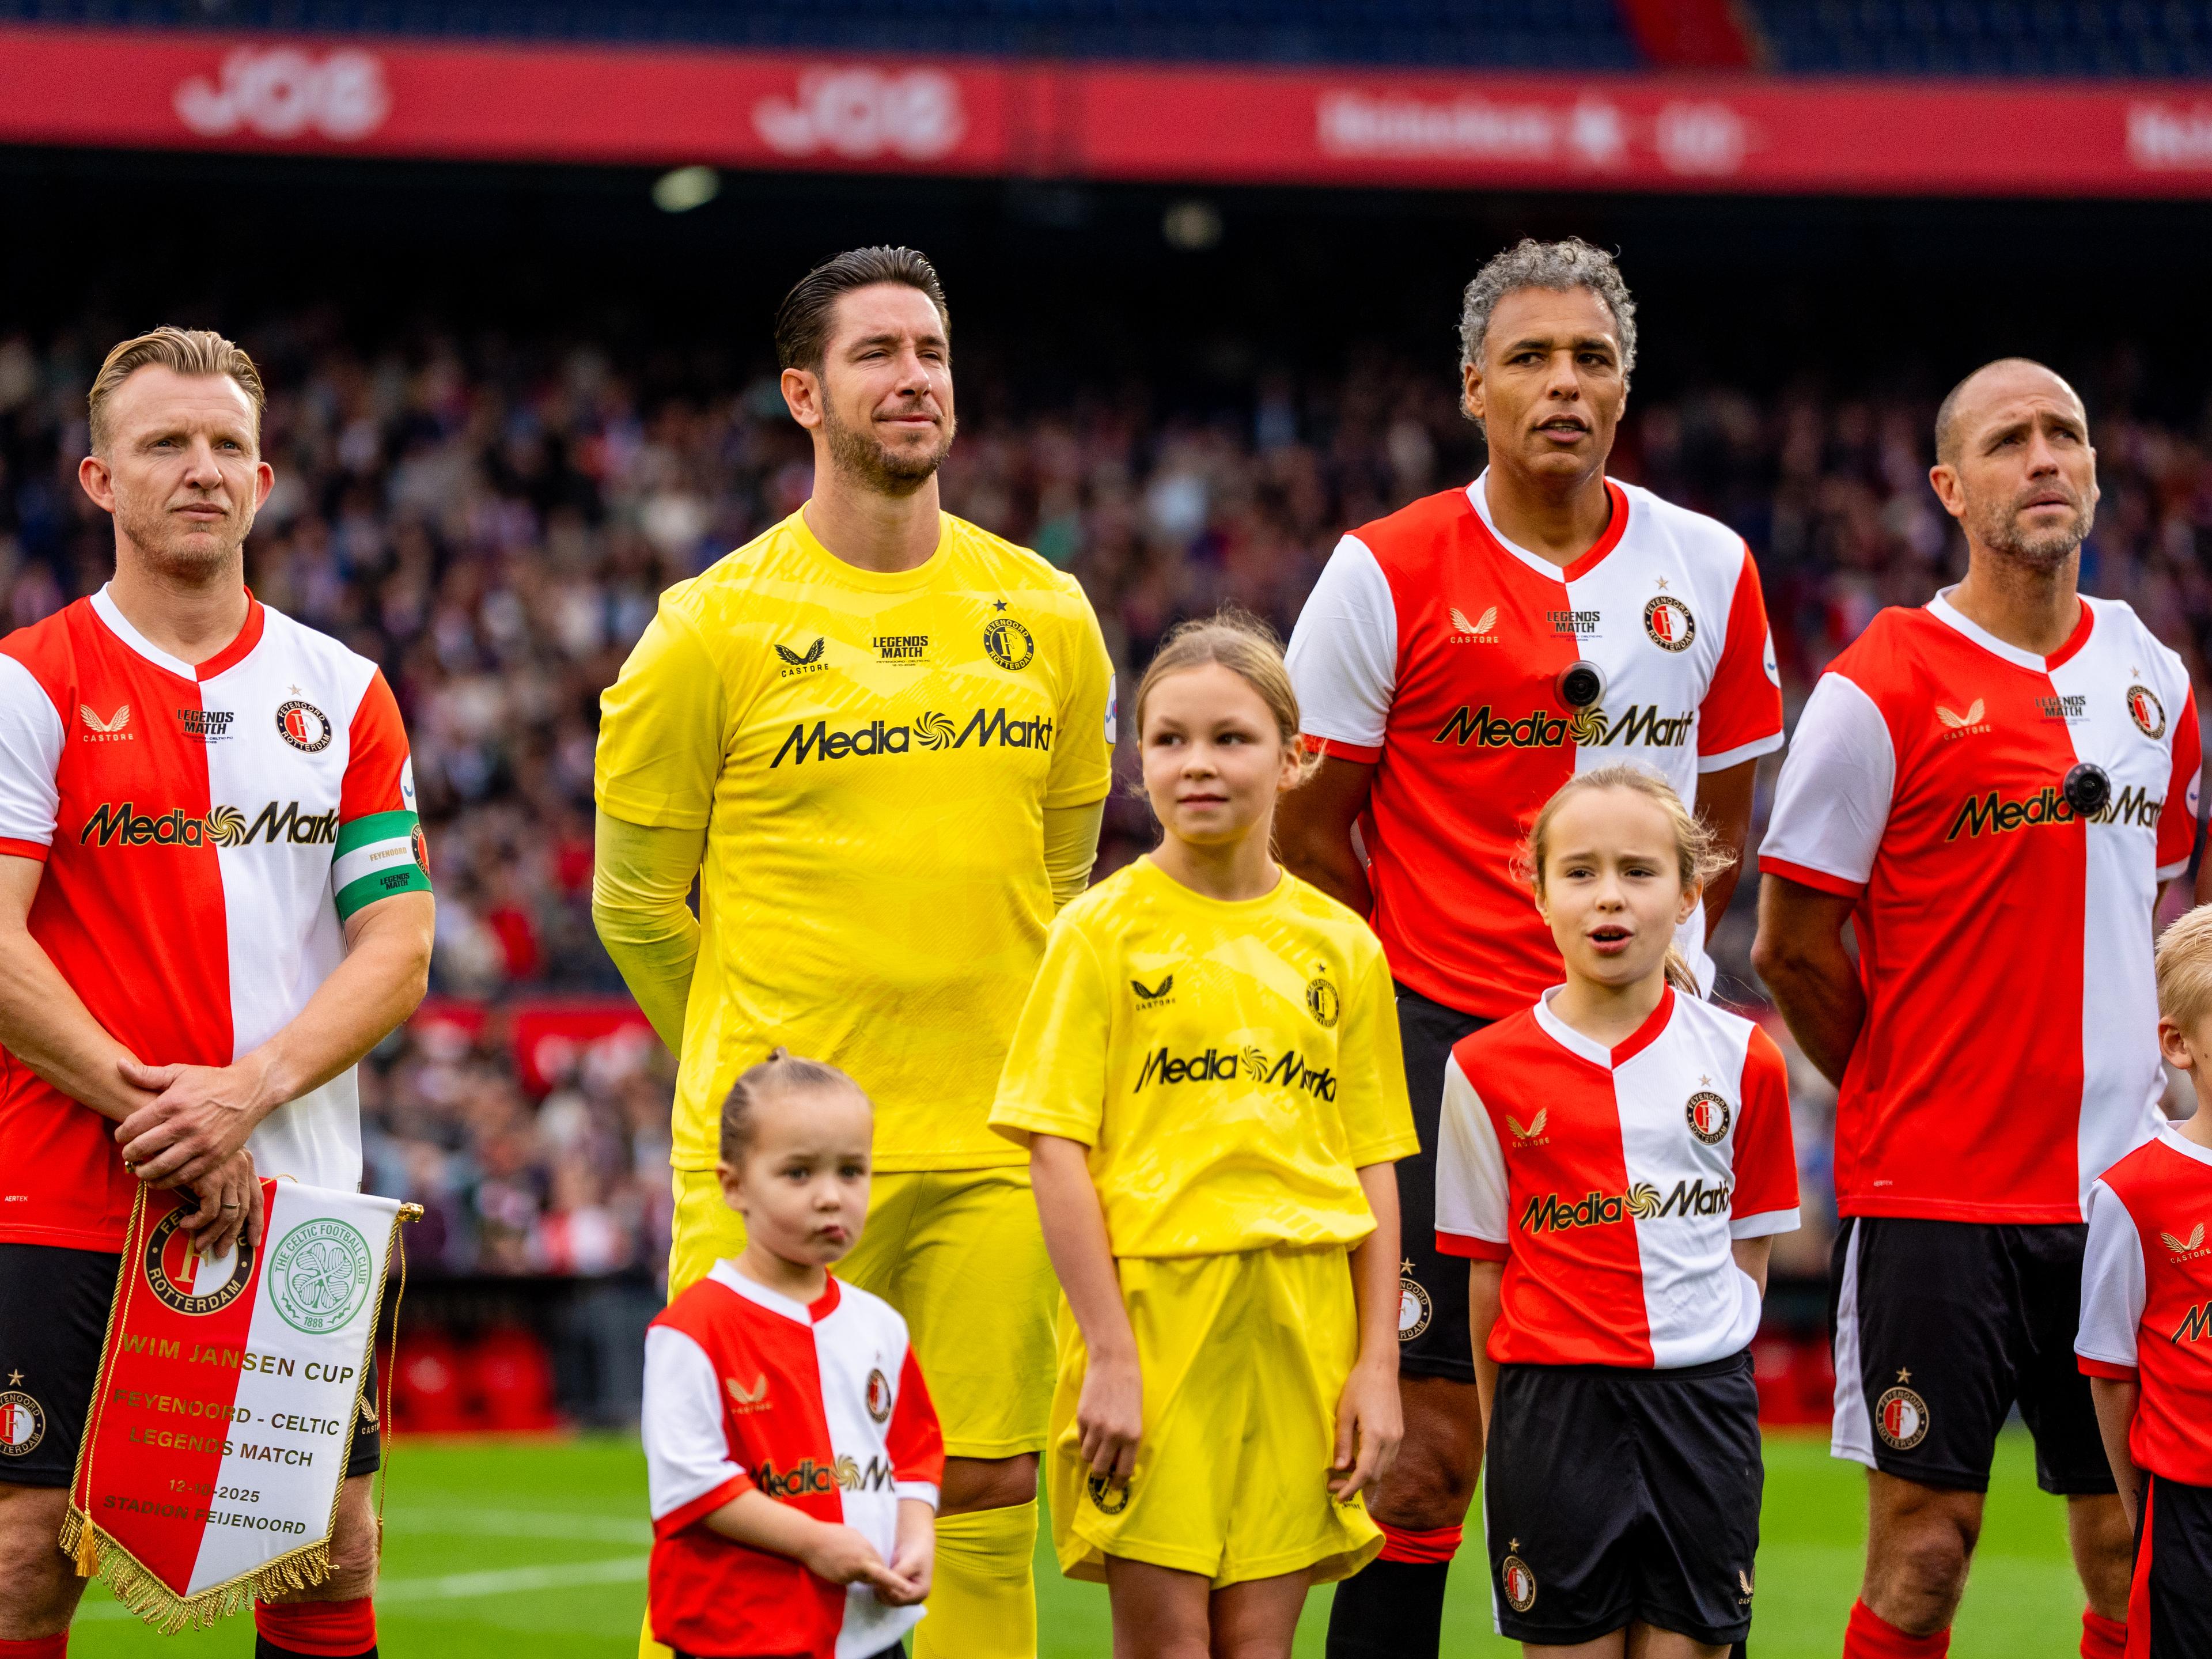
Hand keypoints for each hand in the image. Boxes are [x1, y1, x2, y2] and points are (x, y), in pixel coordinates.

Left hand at [113, 1054, 273, 1189]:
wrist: (249, 1092)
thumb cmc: (211, 1082)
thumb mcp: (179, 1072)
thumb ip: (146, 1074)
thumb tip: (118, 1065)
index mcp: (172, 1103)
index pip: (133, 1125)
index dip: (121, 1134)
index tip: (121, 1137)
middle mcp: (184, 1125)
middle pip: (143, 1148)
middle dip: (130, 1155)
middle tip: (128, 1156)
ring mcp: (200, 1143)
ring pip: (161, 1166)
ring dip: (144, 1172)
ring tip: (140, 1171)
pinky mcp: (213, 1157)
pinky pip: (184, 1176)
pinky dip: (166, 1181)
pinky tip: (158, 1180)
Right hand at [175, 1148, 261, 1259]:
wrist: (171, 1128)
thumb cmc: (187, 1146)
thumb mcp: (210, 1163)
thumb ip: (218, 1182)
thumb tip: (217, 1215)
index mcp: (245, 1164)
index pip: (256, 1198)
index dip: (256, 1221)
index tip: (253, 1241)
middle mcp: (241, 1169)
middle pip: (244, 1210)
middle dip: (233, 1235)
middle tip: (221, 1252)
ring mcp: (228, 1174)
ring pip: (228, 1215)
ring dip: (213, 1234)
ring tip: (200, 1245)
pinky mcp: (212, 1179)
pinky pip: (209, 1212)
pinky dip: (198, 1223)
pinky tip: (185, 1225)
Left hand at [798, 1521, 916, 1601]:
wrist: (810, 1538)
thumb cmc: (823, 1562)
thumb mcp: (840, 1578)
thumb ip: (858, 1577)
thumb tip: (867, 1576)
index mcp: (864, 1564)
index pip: (884, 1576)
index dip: (897, 1583)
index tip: (908, 1588)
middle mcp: (867, 1549)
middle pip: (880, 1563)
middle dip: (879, 1573)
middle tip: (874, 1583)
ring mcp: (861, 1538)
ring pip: (872, 1553)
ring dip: (870, 1562)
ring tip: (858, 1568)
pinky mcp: (853, 1531)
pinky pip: (863, 1545)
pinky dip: (862, 1552)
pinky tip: (849, 1555)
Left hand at [880, 1500, 933, 1606]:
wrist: (916, 1543)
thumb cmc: (916, 1550)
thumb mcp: (909, 1562)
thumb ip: (898, 1575)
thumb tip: (886, 1585)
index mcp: (922, 1592)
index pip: (900, 1598)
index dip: (887, 1590)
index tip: (878, 1579)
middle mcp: (915, 1598)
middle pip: (894, 1602)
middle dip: (883, 1592)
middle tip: (873, 1578)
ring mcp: (907, 1597)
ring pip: (889, 1600)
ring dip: (880, 1591)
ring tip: (874, 1577)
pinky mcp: (900, 1592)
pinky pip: (887, 1595)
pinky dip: (881, 1589)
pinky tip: (877, 1579)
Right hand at [1076, 1351, 1142, 1494]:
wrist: (1113, 1363)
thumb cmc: (1130, 1389)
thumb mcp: (1135, 1417)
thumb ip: (1127, 1440)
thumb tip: (1115, 1462)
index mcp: (1132, 1436)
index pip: (1123, 1470)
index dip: (1118, 1482)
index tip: (1115, 1486)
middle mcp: (1114, 1435)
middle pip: (1100, 1469)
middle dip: (1100, 1473)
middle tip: (1101, 1470)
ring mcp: (1096, 1427)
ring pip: (1087, 1456)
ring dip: (1091, 1456)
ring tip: (1096, 1447)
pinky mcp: (1082, 1418)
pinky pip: (1081, 1439)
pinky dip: (1085, 1439)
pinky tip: (1091, 1429)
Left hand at [1329, 1358, 1402, 1502]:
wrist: (1381, 1368)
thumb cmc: (1359, 1386)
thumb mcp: (1344, 1413)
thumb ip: (1343, 1442)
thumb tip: (1340, 1468)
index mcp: (1376, 1436)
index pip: (1365, 1472)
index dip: (1351, 1488)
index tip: (1338, 1497)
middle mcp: (1391, 1440)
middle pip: (1375, 1475)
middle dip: (1355, 1484)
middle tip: (1334, 1483)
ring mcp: (1398, 1437)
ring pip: (1383, 1469)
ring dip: (1365, 1475)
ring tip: (1344, 1472)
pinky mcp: (1399, 1432)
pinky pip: (1388, 1458)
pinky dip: (1374, 1465)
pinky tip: (1359, 1459)